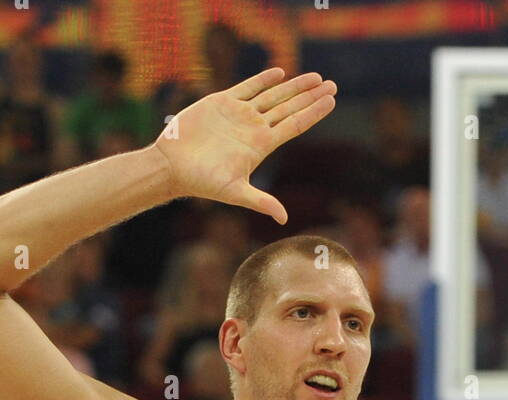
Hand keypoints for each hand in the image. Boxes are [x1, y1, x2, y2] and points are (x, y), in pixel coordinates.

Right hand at [153, 69, 336, 222]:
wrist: (173, 166)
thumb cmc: (202, 182)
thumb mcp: (235, 192)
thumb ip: (261, 201)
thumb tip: (283, 219)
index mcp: (262, 145)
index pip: (295, 125)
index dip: (314, 112)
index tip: (331, 101)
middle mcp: (255, 128)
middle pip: (290, 108)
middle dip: (311, 96)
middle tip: (333, 85)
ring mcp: (240, 114)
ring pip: (273, 95)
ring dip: (294, 86)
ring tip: (316, 78)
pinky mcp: (222, 102)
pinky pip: (248, 87)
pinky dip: (264, 79)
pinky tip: (280, 73)